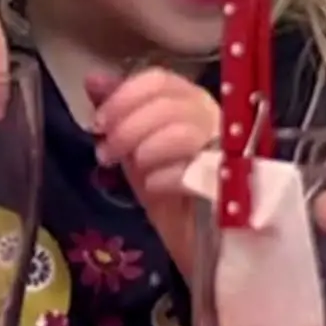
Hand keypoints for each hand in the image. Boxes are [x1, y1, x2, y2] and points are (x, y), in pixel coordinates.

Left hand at [87, 68, 218, 274]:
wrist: (197, 246)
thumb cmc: (170, 192)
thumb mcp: (135, 149)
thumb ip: (119, 112)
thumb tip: (93, 79)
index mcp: (192, 103)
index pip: (160, 79)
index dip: (124, 96)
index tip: (99, 123)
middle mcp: (215, 119)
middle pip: (168, 103)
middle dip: (128, 127)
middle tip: (107, 154)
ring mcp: (229, 150)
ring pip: (183, 130)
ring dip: (145, 150)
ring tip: (135, 172)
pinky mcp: (232, 185)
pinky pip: (193, 170)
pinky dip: (164, 177)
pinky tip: (154, 189)